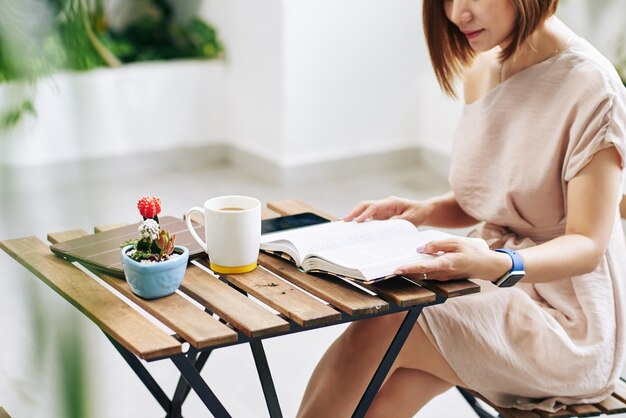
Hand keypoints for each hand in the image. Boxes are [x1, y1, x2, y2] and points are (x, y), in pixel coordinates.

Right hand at [342, 196, 431, 224]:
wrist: (423, 211)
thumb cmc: (418, 213)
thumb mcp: (411, 219)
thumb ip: (398, 222)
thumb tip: (385, 227)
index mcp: (391, 202)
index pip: (375, 207)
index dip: (365, 213)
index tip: (357, 221)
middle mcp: (384, 204)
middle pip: (365, 205)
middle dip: (354, 212)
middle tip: (344, 221)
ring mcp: (381, 209)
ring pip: (364, 209)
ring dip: (354, 215)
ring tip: (344, 223)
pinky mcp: (381, 214)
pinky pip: (368, 216)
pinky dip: (360, 219)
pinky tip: (353, 226)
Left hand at [394, 237, 511, 281]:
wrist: (486, 266)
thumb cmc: (472, 251)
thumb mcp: (456, 242)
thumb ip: (437, 244)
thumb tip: (420, 248)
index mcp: (445, 264)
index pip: (423, 267)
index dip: (409, 268)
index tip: (396, 269)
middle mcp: (441, 274)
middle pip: (417, 273)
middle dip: (403, 271)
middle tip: (386, 267)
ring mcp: (441, 278)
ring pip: (420, 275)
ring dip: (408, 271)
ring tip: (394, 264)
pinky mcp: (441, 277)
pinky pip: (426, 274)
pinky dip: (416, 270)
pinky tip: (409, 263)